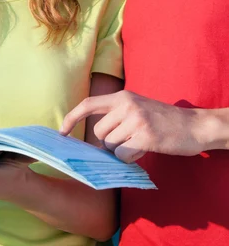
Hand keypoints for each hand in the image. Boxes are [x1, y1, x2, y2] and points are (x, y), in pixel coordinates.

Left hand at [60, 90, 206, 162]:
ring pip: (110, 146)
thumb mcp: (137, 108)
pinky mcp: (145, 136)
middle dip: (109, 142)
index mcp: (122, 96)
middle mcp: (126, 105)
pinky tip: (144, 149)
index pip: (88, 104)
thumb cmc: (162, 121)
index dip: (72, 118)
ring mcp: (136, 120)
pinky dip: (130, 158)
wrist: (193, 126)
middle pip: (99, 133)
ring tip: (140, 143)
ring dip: (121, 150)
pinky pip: (123, 155)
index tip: (61, 132)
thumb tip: (95, 141)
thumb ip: (116, 117)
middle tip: (129, 140)